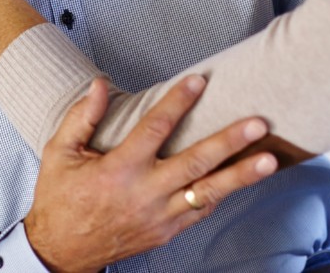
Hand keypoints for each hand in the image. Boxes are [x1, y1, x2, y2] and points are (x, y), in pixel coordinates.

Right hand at [25, 76, 277, 272]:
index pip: (155, 129)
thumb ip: (82, 116)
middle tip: (257, 124)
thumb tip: (100, 83)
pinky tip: (242, 181)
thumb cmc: (60, 195)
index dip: (177, 103)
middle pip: (195, 163)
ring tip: (269, 159)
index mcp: (118, 170)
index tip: (198, 81)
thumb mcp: (60, 151)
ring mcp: (160, 217)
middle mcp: (145, 194)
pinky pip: (200, 211)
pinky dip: (222, 195)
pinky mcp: (167, 231)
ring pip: (208, 193)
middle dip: (229, 142)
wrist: (62, 249)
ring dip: (241, 176)